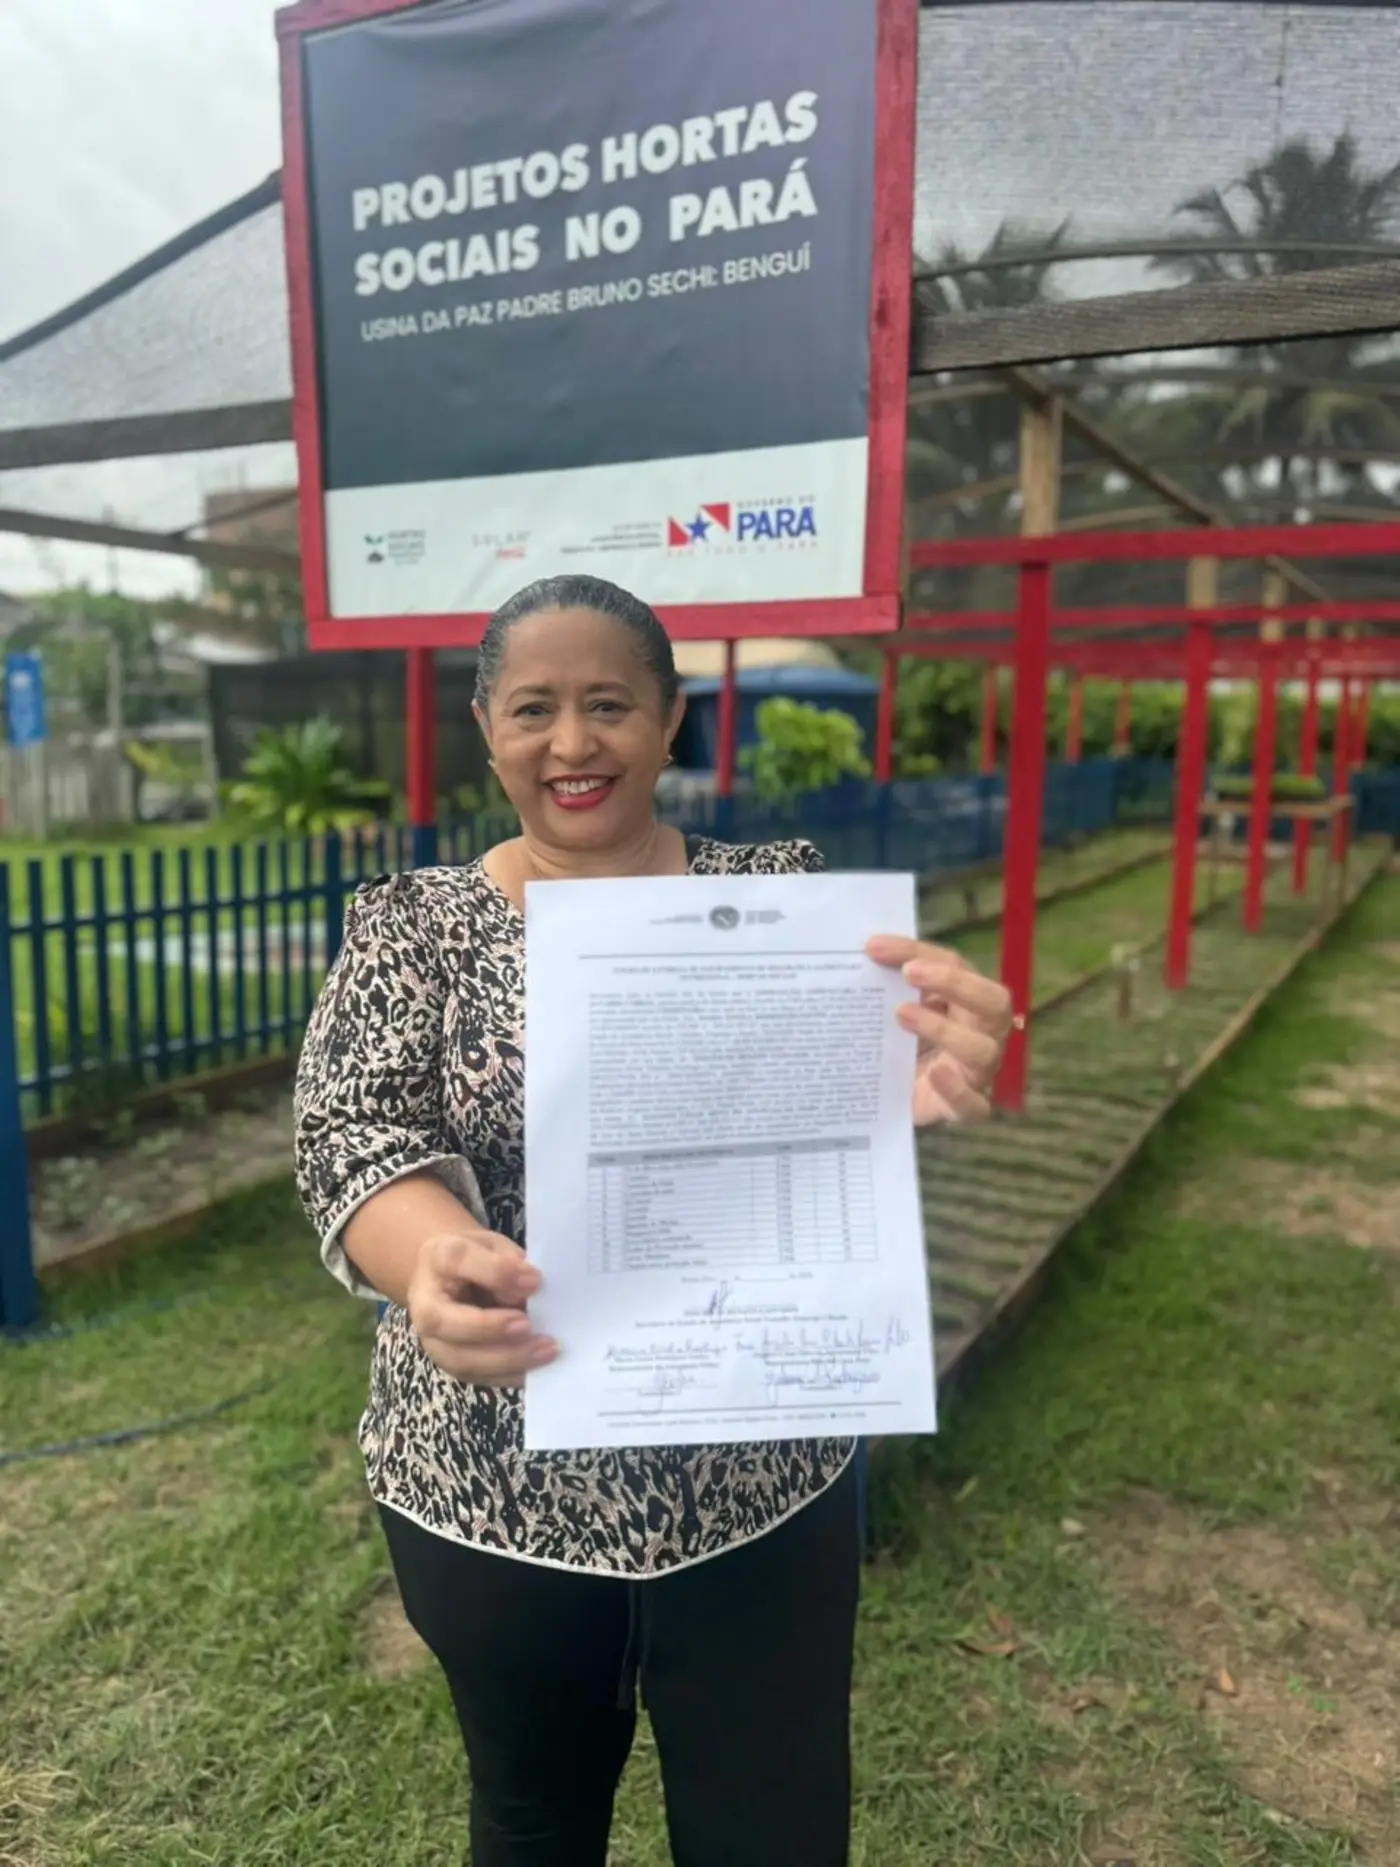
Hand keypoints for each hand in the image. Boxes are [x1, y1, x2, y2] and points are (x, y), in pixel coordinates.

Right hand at [406, 1231, 558, 1386]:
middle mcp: (425, 1302)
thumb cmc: (477, 1258)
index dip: (497, 1272)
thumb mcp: (494, 1245)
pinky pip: (476, 1376)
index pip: (459, 1262)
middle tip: (529, 1326)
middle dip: (491, 1329)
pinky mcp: (451, 1362)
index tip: (535, 1281)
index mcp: (438, 1258)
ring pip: (460, 1359)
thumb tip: (529, 1286)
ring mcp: (434, 1338)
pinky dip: (508, 1375)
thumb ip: (508, 1261)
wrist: (449, 1279)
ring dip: (505, 1359)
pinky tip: (536, 1368)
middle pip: (446, 1322)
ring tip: (545, 1351)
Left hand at [866, 935, 1015, 1124]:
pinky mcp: (964, 1108)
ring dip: (944, 1029)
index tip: (875, 947)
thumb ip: (889, 983)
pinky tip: (934, 1075)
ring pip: (983, 1050)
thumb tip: (863, 951)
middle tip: (908, 972)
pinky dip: (957, 1090)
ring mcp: (978, 1071)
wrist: (896, 1096)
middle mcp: (984, 1032)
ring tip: (902, 1015)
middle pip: (992, 1001)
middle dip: (953, 982)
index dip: (918, 951)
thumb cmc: (904, 1042)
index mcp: (970, 999)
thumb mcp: (897, 1007)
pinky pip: (974, 1105)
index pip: (957, 965)